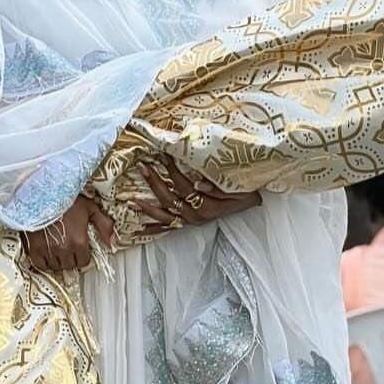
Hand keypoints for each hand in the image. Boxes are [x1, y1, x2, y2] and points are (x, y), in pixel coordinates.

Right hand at [21, 195, 116, 272]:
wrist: (41, 193)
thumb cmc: (65, 198)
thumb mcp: (90, 207)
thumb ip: (104, 225)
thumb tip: (110, 241)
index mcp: (78, 241)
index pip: (83, 262)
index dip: (83, 255)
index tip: (79, 249)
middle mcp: (64, 249)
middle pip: (69, 265)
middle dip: (71, 258)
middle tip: (68, 248)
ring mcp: (47, 250)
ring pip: (55, 266)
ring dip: (58, 260)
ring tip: (57, 249)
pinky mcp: (33, 249)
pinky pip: (41, 265)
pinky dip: (44, 261)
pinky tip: (46, 253)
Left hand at [136, 156, 261, 232]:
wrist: (253, 201)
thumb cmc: (245, 190)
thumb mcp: (237, 186)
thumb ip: (218, 186)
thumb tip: (197, 183)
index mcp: (207, 206)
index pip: (184, 186)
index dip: (173, 170)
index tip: (163, 154)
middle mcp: (196, 216)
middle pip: (170, 200)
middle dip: (155, 183)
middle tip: (143, 167)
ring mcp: (191, 221)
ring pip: (165, 217)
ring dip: (147, 209)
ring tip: (131, 202)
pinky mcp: (189, 224)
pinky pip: (169, 228)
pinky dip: (154, 229)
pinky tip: (139, 229)